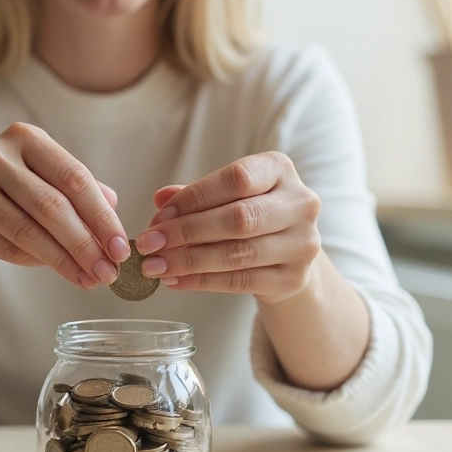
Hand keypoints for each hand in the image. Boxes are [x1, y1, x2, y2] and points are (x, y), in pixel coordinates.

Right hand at [0, 122, 130, 287]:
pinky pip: (5, 246)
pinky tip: (57, 271)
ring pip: (28, 230)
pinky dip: (34, 262)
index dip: (102, 217)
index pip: (74, 178)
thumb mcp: (45, 184)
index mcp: (25, 137)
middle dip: (86, 244)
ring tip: (89, 279)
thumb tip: (115, 209)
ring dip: (64, 261)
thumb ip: (79, 193)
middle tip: (109, 272)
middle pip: (52, 205)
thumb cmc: (8, 198)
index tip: (122, 249)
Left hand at [134, 152, 321, 302]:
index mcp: (280, 170)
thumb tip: (160, 199)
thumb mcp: (227, 195)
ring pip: (238, 254)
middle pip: (238, 219)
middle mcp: (300, 203)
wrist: (289, 253)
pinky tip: (175, 280)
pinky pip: (240, 281)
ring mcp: (302, 243)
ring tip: (155, 265)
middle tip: (149, 244)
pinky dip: (201, 282)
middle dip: (186, 232)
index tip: (159, 216)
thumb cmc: (251, 213)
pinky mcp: (294, 278)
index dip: (194, 197)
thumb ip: (196, 194)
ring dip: (188, 261)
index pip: (237, 178)